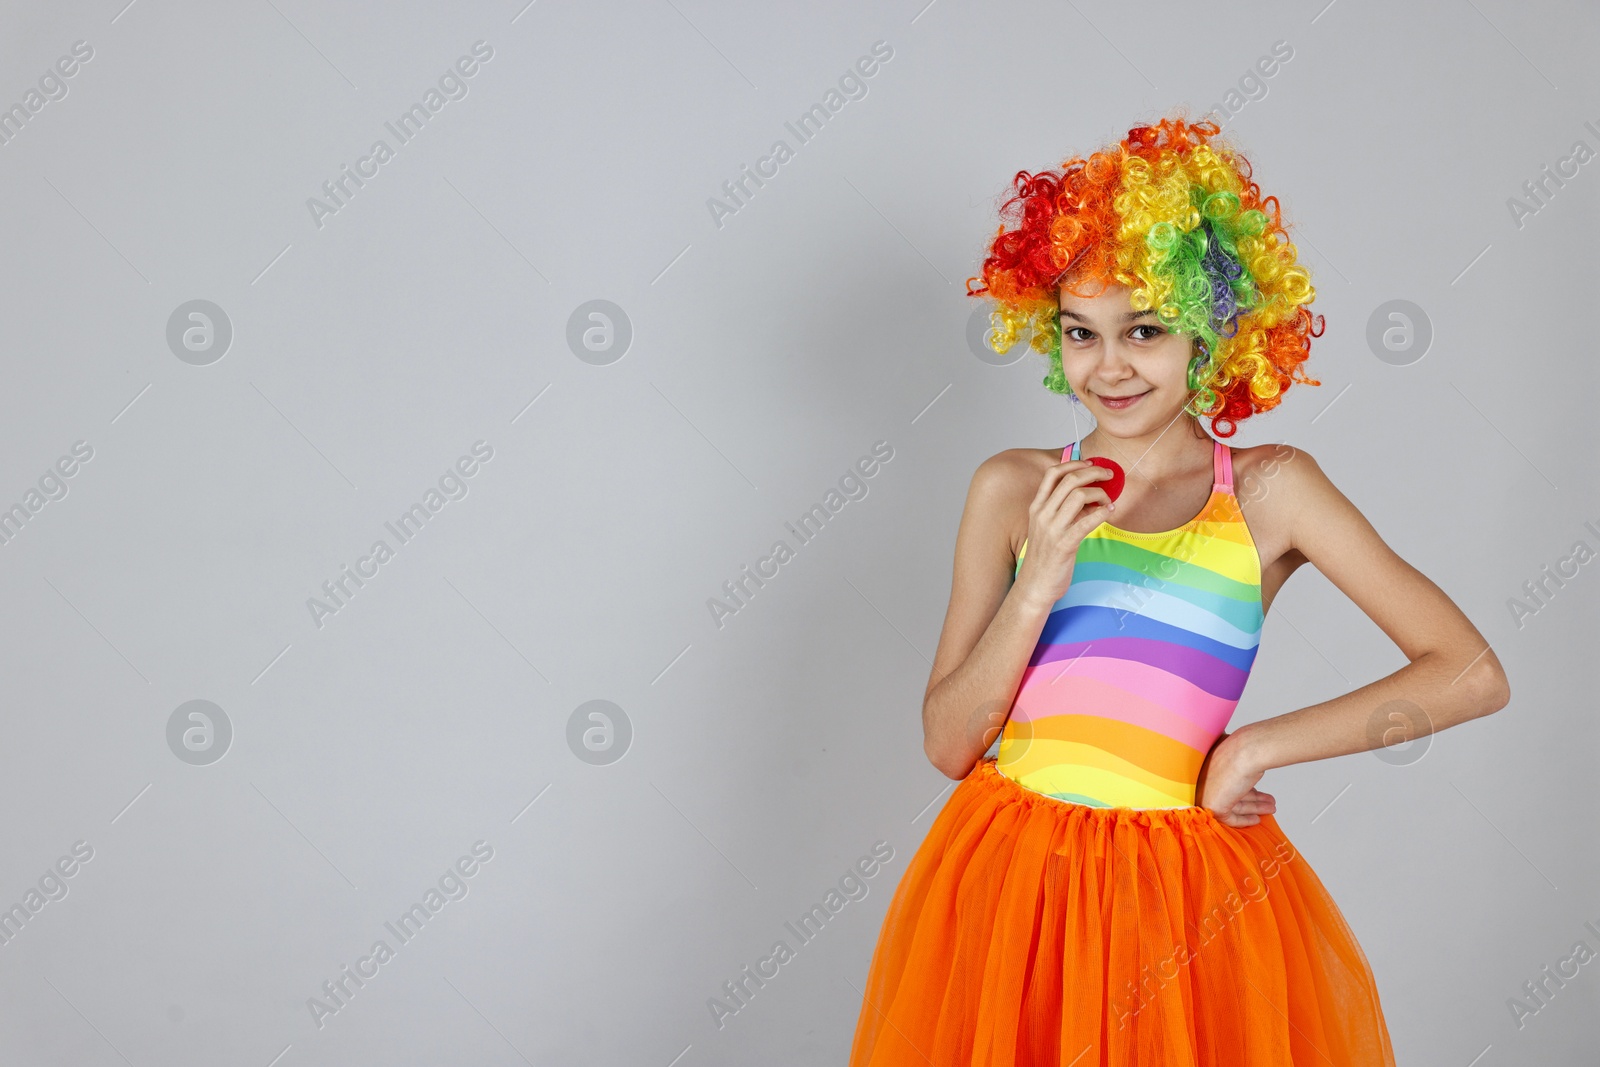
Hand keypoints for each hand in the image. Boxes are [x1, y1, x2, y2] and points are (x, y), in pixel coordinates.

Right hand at [1013, 458, 1115, 608]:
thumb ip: (1064, 510)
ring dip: (1100, 494)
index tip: (1091, 464)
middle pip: (1069, 480)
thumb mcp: (1049, 528)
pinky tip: (1109, 512)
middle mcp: (1042, 514)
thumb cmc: (1045, 556)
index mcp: (1037, 507)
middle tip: (1109, 475)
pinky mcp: (1064, 544)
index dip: (1074, 463)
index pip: (1053, 473)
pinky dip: (1102, 513)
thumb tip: (1091, 497)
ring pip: (1078, 496)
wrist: (1035, 585)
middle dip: (1094, 472)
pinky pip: (1087, 521)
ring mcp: (1052, 529)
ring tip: (1108, 501)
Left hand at [1196, 730, 1274, 827]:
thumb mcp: (1236, 753)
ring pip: (1232, 804)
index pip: (1223, 781)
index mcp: (1205, 764)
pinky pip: (1230, 817)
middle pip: (1230, 793)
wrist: (1246, 752)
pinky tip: (1256, 818)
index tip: (1257, 791)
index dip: (1242, 787)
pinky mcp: (1214, 806)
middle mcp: (1203, 779)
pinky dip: (1244, 819)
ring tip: (1270, 807)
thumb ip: (1234, 760)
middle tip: (1268, 801)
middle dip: (1252, 798)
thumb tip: (1241, 758)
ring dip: (1253, 807)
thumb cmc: (1242, 749)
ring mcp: (1206, 793)